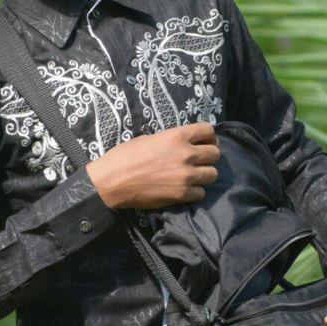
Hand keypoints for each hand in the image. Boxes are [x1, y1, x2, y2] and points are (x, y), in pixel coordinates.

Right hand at [86, 122, 219, 209]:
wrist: (111, 181)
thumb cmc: (124, 157)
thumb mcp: (148, 139)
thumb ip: (170, 140)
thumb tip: (181, 144)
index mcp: (177, 136)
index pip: (208, 130)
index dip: (209, 137)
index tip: (205, 143)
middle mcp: (186, 154)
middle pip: (215, 153)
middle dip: (208, 157)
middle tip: (199, 162)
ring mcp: (186, 175)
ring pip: (213, 174)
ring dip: (204, 176)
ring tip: (193, 178)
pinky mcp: (182, 194)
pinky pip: (201, 193)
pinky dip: (195, 193)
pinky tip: (184, 191)